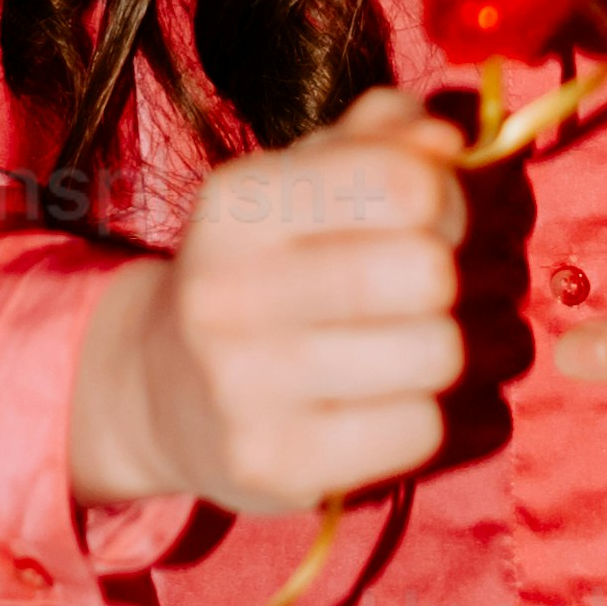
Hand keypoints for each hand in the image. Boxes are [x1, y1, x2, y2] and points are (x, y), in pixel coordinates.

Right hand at [66, 86, 468, 521]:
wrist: (159, 390)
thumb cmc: (259, 268)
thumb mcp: (299, 181)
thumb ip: (379, 139)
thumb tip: (447, 140)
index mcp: (237, 204)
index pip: (403, 184)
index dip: (445, 196)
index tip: (429, 216)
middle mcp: (228, 290)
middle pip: (429, 272)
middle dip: (446, 276)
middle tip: (422, 288)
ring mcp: (244, 387)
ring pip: (437, 353)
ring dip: (442, 349)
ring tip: (403, 345)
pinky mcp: (276, 465)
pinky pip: (421, 430)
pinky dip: (422, 416)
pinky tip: (381, 403)